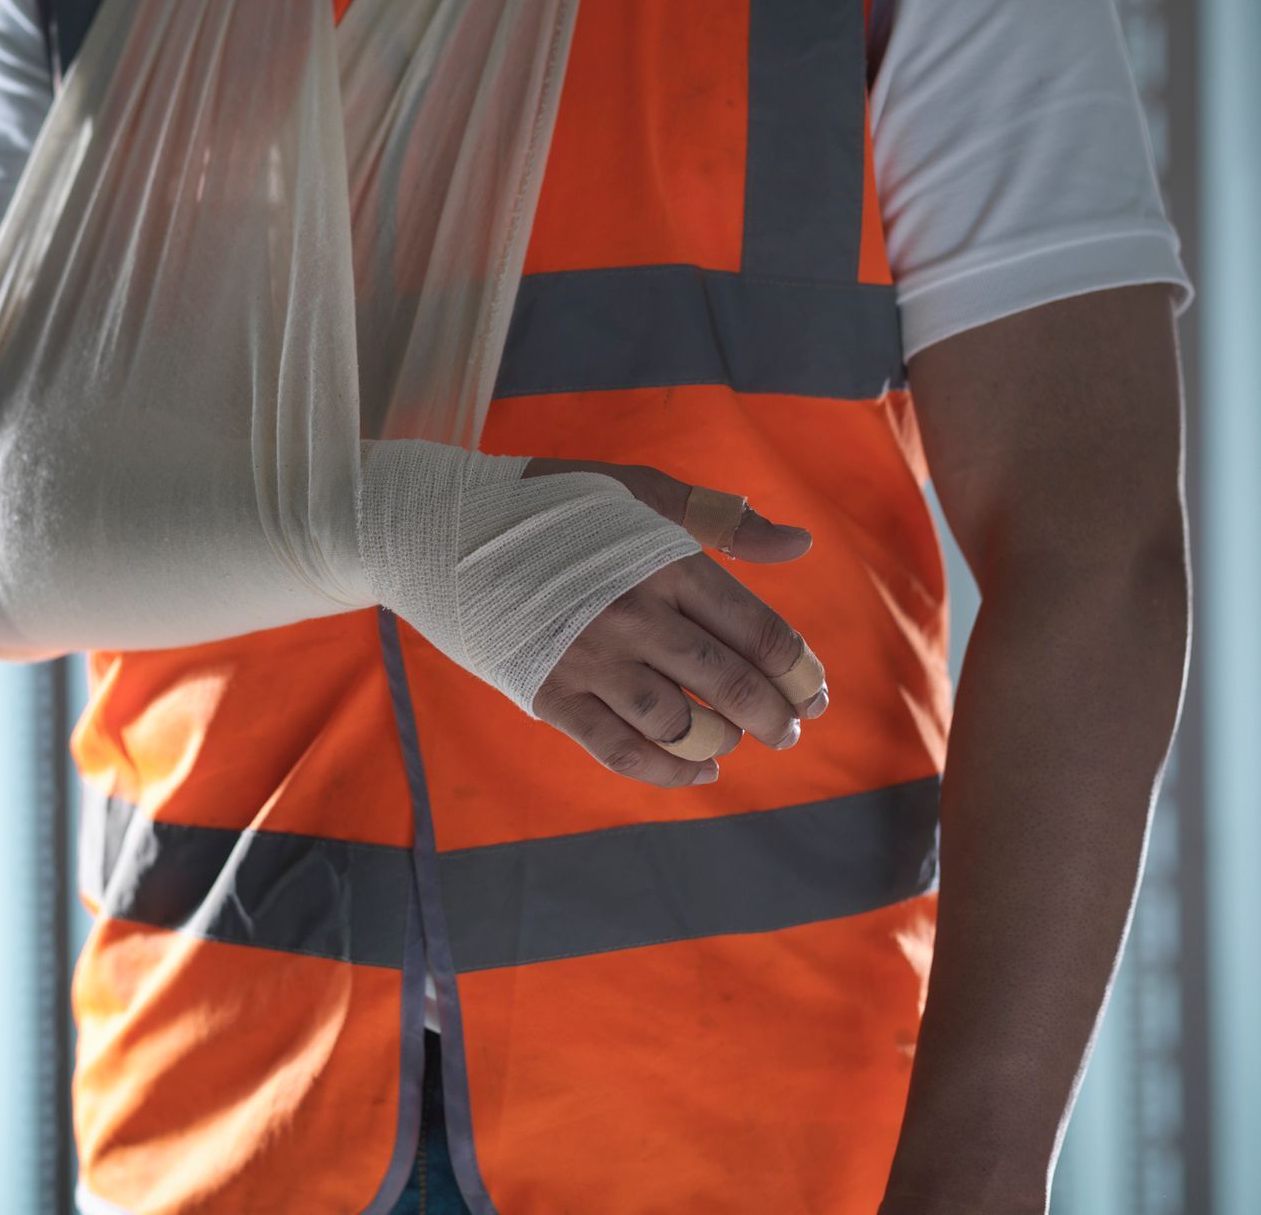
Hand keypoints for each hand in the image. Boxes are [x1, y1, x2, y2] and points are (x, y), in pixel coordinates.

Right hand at [522, 457, 830, 788]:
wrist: (446, 528)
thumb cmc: (550, 503)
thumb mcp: (638, 489)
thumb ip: (721, 521)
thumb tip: (800, 547)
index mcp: (665, 562)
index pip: (756, 629)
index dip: (797, 669)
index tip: (815, 692)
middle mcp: (634, 615)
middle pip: (728, 683)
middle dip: (771, 715)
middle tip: (789, 731)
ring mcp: (591, 659)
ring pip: (679, 724)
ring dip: (719, 741)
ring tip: (733, 743)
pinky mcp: (550, 694)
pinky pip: (619, 749)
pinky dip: (666, 770)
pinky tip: (696, 771)